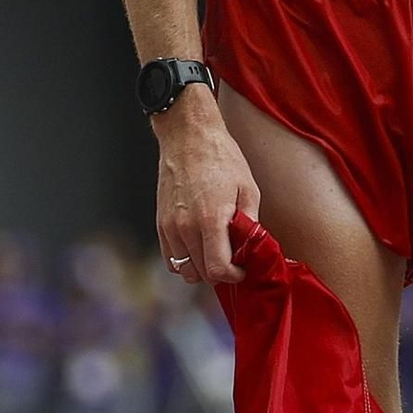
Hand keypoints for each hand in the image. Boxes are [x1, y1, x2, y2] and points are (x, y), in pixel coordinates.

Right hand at [154, 93, 260, 284]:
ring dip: (202, 268)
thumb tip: (252, 250)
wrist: (188, 136)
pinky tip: (200, 246)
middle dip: (221, 273)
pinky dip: (186, 261)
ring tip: (216, 252)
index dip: (234, 276)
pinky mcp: (160, 224)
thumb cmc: (221, 158)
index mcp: (210, 220)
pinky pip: (171, 259)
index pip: (218, 269)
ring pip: (185, 271)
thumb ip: (250, 224)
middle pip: (201, 274)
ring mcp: (169, 227)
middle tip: (234, 259)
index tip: (243, 269)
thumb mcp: (248, 188)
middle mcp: (185, 228)